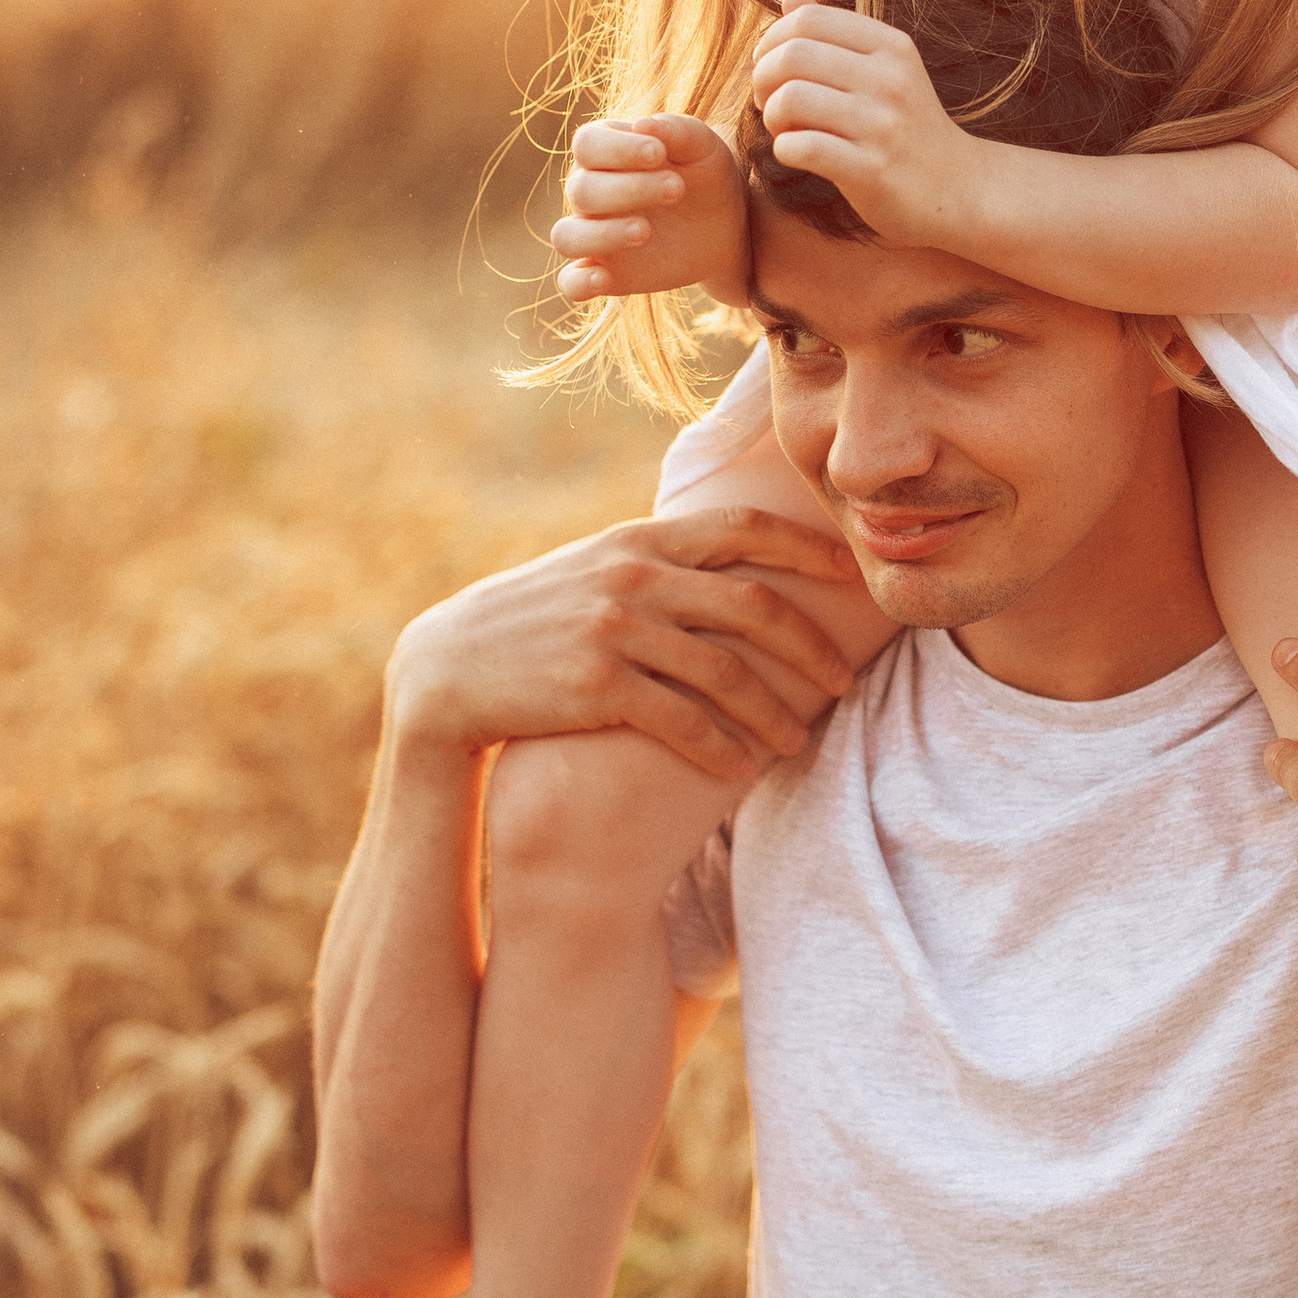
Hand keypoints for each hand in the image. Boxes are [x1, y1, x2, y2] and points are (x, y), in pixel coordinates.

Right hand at [390, 507, 863, 784]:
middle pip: (754, 605)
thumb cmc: (532, 624)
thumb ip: (654, 560)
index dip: (807, 548)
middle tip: (840, 681)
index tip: (852, 574)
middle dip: (809, 644)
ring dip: (773, 710)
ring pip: (727, 671)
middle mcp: (632, 576)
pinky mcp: (597, 685)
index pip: (744, 530)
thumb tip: (728, 559)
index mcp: (639, 540)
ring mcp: (614, 629)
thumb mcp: (592, 570)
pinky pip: (683, 719)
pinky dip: (722, 746)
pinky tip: (741, 767)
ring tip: (796, 740)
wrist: (445, 671)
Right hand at [555, 115, 748, 300]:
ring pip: (567, 236)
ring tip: (645, 231)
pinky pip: (571, 282)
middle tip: (676, 188)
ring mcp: (593, 233)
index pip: (588, 144)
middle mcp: (589, 191)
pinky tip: (603, 280)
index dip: (618, 149)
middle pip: (582, 190)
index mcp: (605, 151)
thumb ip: (677, 131)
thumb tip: (643, 123)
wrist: (728, 225)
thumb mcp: (703, 147)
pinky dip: (579, 283)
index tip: (658, 153)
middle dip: (628, 189)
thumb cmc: (707, 175)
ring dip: (602, 234)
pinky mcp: (605, 271)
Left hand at [751, 2, 987, 246]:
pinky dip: (784, 149)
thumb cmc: (908, 127)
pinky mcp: (873, 170)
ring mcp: (884, 126)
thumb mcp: (885, 70)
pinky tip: (795, 153)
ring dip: (772, 116)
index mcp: (892, 46)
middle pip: (792, 55)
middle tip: (768, 101)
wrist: (958, 189)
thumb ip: (835, 32)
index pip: (808, 19)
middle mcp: (891, 79)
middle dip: (763, 78)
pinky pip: (803, 147)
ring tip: (784, 128)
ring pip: (791, 99)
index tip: (771, 66)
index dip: (772, 40)